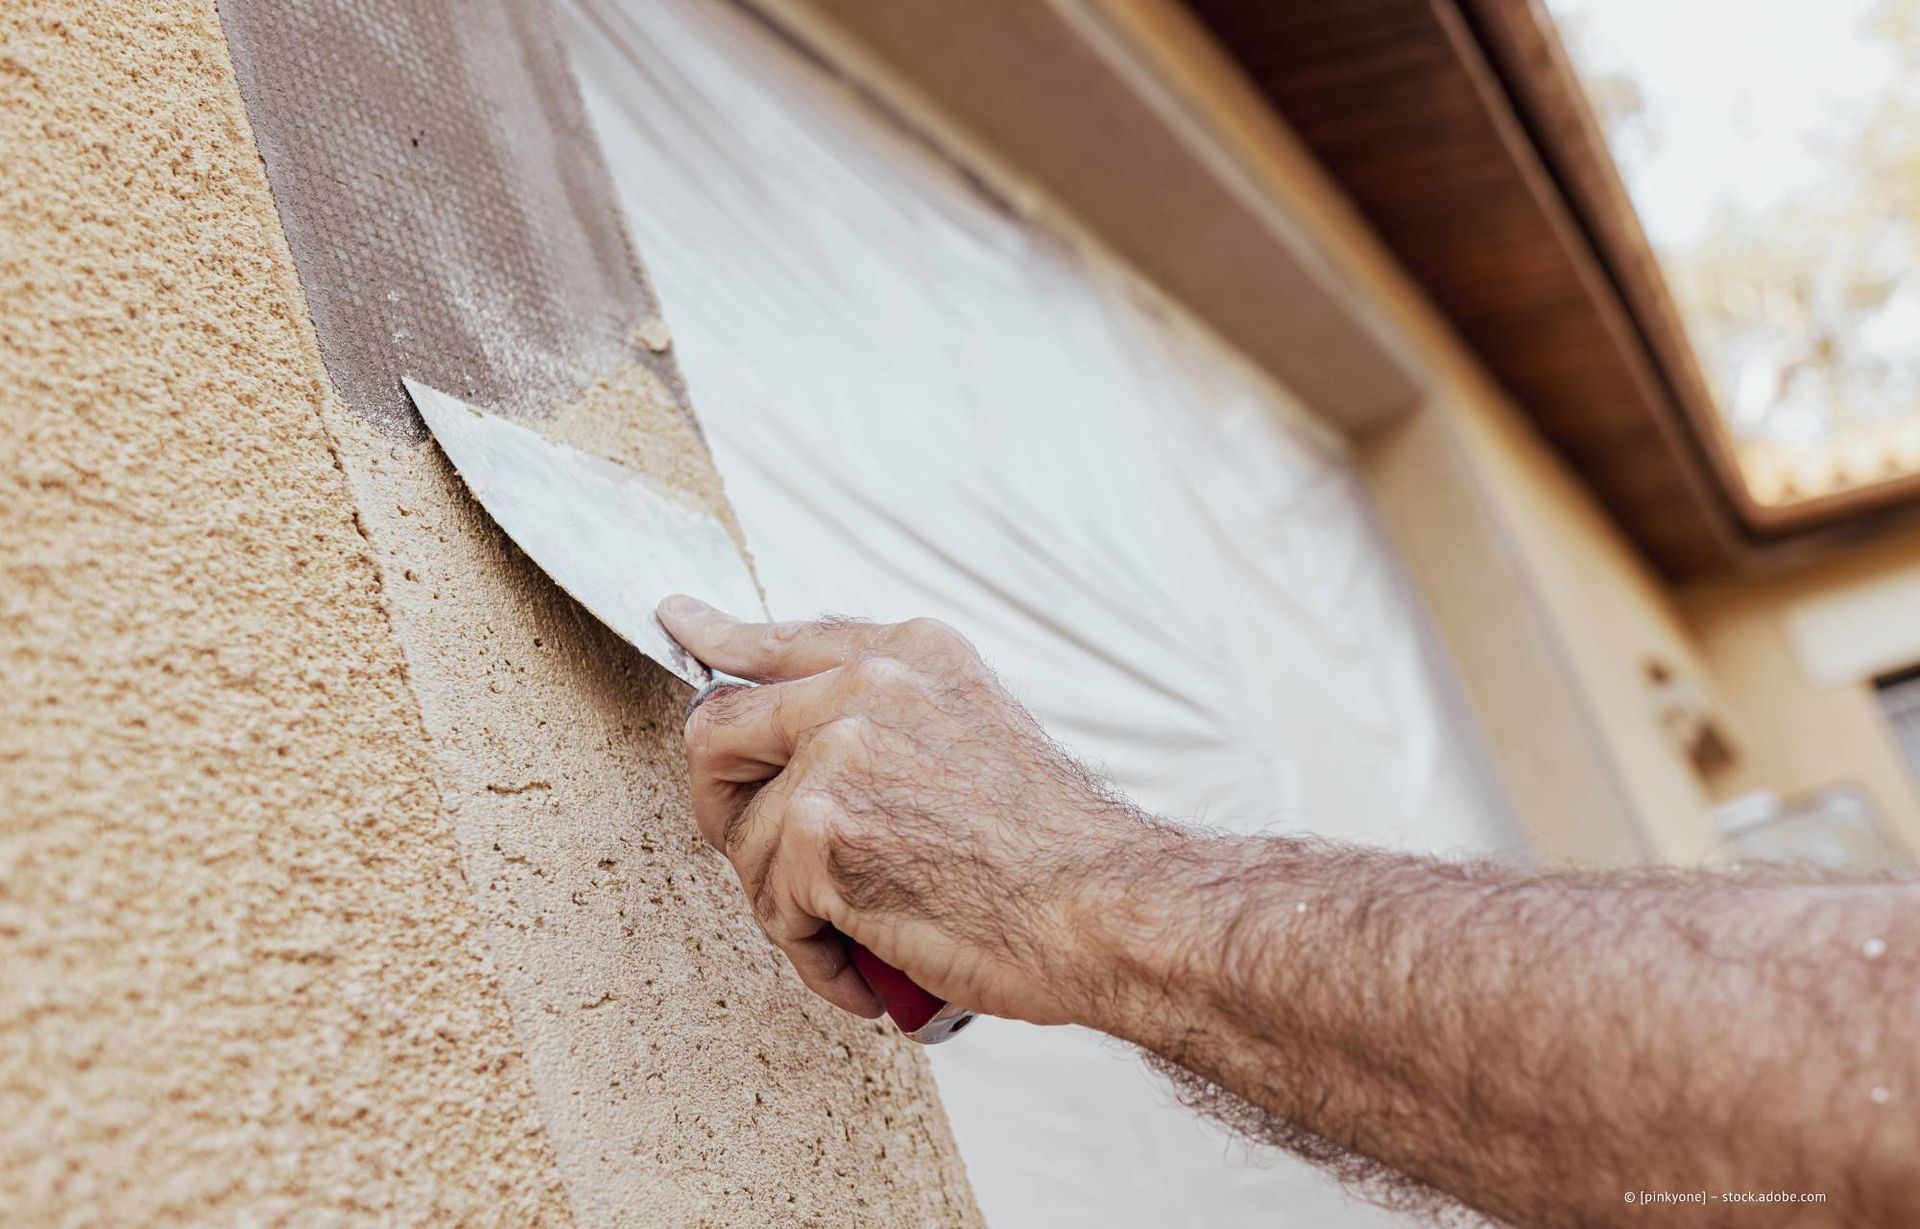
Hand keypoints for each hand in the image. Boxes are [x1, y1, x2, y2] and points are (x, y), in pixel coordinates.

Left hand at [659, 595, 1156, 1026]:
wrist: (1100, 906)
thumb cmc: (1052, 852)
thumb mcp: (976, 735)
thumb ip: (888, 721)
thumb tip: (809, 745)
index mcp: (908, 655)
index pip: (786, 641)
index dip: (723, 639)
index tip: (681, 620)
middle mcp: (864, 687)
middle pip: (718, 731)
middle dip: (728, 810)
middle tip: (775, 870)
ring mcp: (835, 752)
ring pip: (740, 839)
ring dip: (791, 906)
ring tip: (865, 934)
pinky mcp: (816, 830)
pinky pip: (771, 910)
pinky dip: (816, 956)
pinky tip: (870, 971)